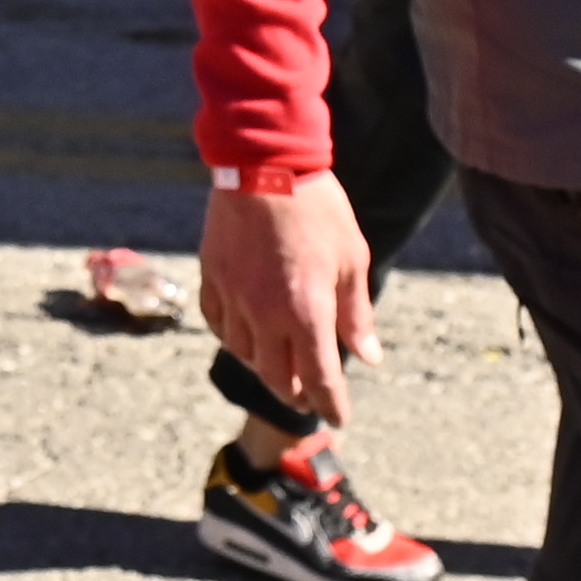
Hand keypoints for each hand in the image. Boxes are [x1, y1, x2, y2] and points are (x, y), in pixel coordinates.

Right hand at [194, 178, 376, 427]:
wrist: (264, 162)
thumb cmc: (318, 209)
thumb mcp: (352, 260)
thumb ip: (357, 315)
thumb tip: (368, 357)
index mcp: (307, 313)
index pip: (321, 380)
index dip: (332, 405)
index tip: (339, 417)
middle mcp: (266, 314)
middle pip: (278, 378)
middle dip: (297, 394)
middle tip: (310, 395)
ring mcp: (234, 297)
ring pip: (244, 354)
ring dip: (265, 367)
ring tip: (281, 363)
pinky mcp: (213, 277)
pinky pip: (218, 324)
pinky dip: (233, 337)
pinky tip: (245, 333)